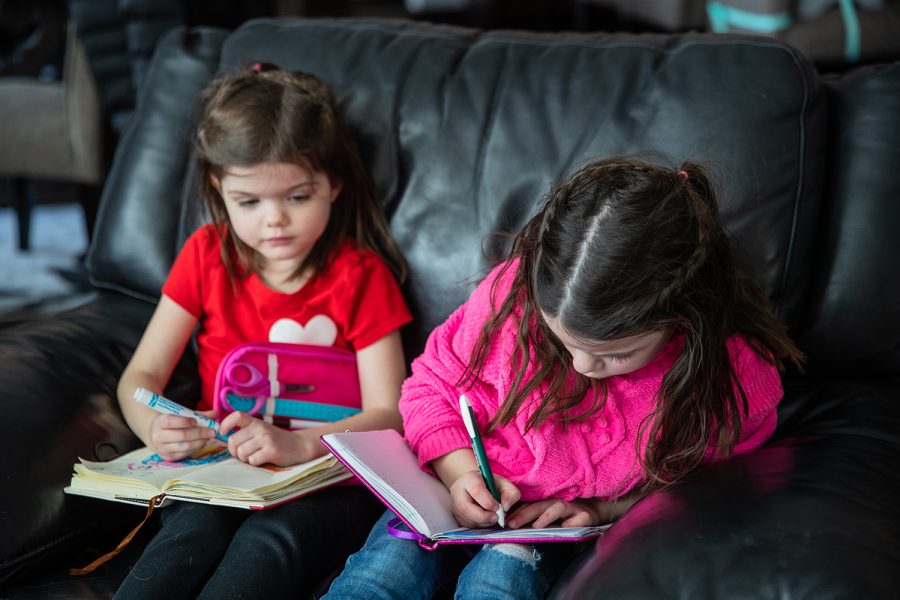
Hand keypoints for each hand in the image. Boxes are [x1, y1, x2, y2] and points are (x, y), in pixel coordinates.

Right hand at [148, 410, 216, 461]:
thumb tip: (215, 414)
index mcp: (159, 422)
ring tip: (209, 436)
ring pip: (185, 446)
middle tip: (212, 431)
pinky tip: (202, 442)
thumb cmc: (172, 422)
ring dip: (200, 441)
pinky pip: (185, 453)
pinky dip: (196, 447)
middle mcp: (158, 436)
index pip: (170, 421)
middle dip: (199, 433)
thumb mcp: (181, 415)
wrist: (156, 435)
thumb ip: (197, 414)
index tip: (195, 421)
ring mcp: (163, 448)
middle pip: (181, 435)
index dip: (183, 421)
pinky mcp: (169, 457)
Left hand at [220, 412, 320, 466]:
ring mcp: (266, 439)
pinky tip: (263, 459)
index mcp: (256, 422)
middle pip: (233, 441)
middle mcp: (260, 428)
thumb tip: (224, 438)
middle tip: (243, 453)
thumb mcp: (261, 430)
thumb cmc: (276, 441)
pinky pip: (252, 460)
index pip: (236, 416)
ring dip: (245, 458)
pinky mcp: (272, 450)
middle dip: (235, 451)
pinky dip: (255, 463)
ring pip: (241, 452)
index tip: (223, 433)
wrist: (299, 446)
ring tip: (255, 456)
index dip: (225, 424)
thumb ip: (246, 432)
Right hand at [448, 470, 519, 527]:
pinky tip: (486, 519)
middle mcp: (458, 492)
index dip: (488, 502)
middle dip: (484, 516)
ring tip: (493, 517)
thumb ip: (511, 493)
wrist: (477, 487)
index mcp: (470, 479)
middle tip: (497, 518)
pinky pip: (468, 526)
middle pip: (466, 508)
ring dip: (483, 522)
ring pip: (468, 519)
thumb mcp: (504, 484)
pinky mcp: (457, 517)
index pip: (476, 491)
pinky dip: (480, 525)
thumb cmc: (491, 485)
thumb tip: (506, 508)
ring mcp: (455, 505)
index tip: (498, 507)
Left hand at [506, 492, 645, 528]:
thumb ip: (536, 515)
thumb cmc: (570, 514)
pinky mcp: (587, 516)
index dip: (517, 509)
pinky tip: (564, 528)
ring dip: (545, 516)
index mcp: (549, 500)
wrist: (599, 511)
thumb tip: (512, 522)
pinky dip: (571, 523)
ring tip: (535, 526)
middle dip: (524, 513)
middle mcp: (560, 501)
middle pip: (540, 504)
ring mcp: (574, 508)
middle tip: (511, 523)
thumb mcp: (552, 513)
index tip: (503, 518)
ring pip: (557, 508)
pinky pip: (578, 519)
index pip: (530, 503)